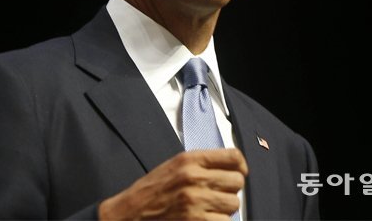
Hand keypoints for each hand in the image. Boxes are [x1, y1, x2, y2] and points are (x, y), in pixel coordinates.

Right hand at [98, 148, 247, 220]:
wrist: (131, 213)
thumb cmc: (154, 189)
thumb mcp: (176, 164)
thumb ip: (203, 162)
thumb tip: (233, 166)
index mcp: (190, 159)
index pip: (233, 156)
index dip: (240, 165)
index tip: (239, 171)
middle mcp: (195, 178)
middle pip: (237, 181)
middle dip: (231, 188)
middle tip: (219, 192)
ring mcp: (196, 202)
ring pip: (234, 204)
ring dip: (225, 208)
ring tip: (210, 207)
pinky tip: (205, 218)